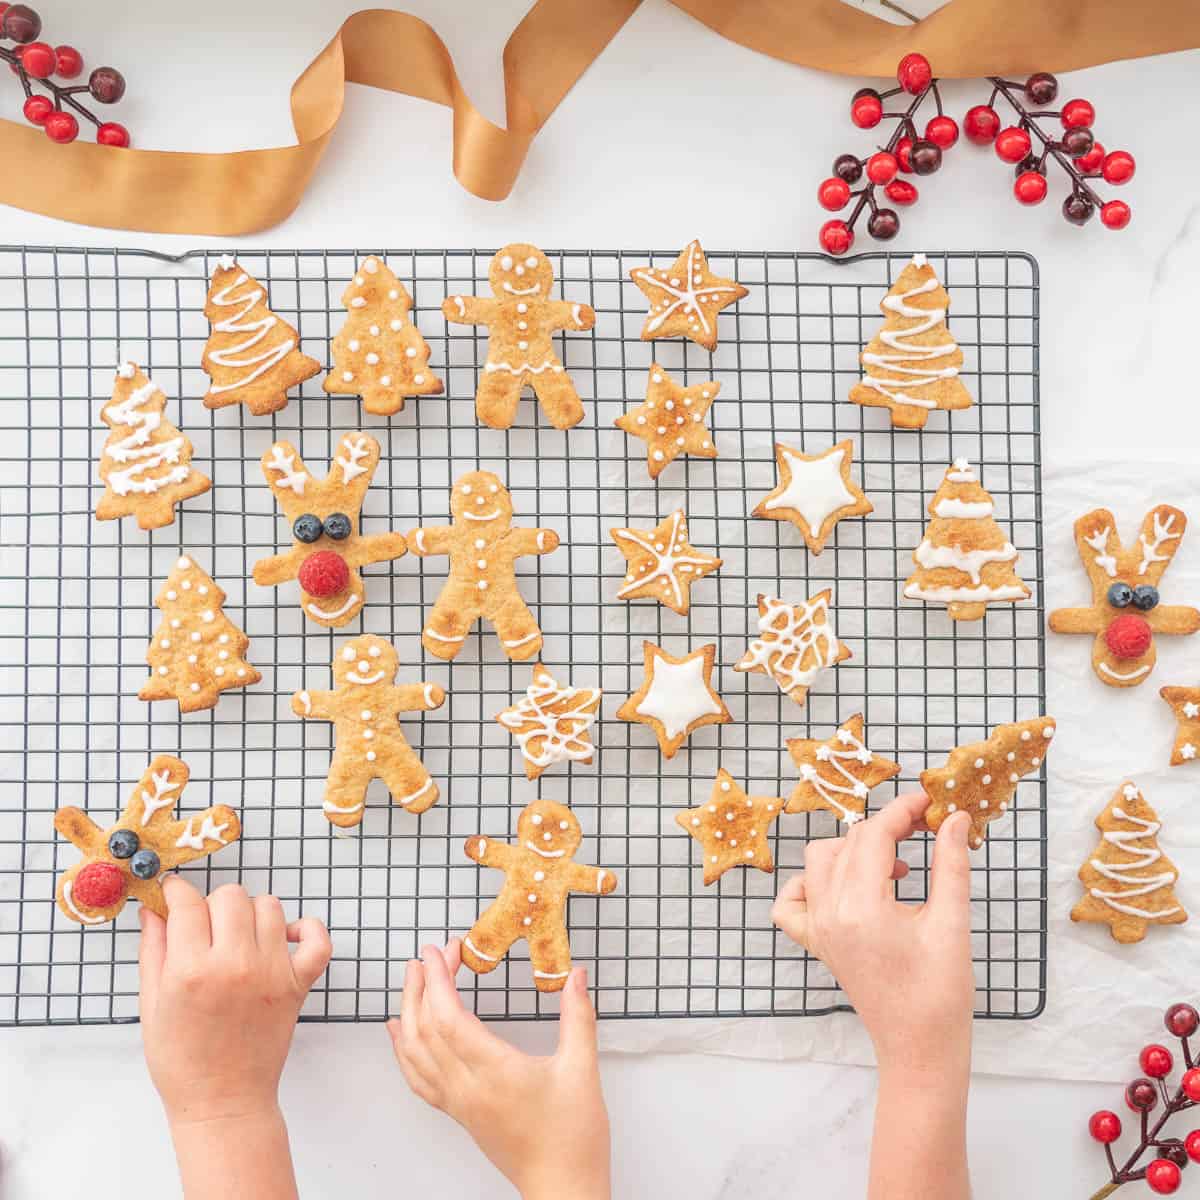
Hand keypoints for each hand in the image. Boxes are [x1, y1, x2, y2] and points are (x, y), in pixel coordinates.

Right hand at [139, 876, 331, 1125]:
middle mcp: (235, 964)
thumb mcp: (152, 1005)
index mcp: (191, 971)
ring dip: (252, 914)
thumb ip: (153, 950)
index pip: (188, 902)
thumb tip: (154, 908)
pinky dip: (306, 930)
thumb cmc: (182, 1060)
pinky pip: (317, 937)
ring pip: (269, 906)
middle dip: (213, 904)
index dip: (176, 892)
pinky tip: (285, 940)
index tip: (174, 895)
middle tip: (205, 928)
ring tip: (238, 938)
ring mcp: (272, 972)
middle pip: (231, 895)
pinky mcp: (299, 983)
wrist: (223, 1100)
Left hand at [388, 942, 610, 1199]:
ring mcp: (459, 1103)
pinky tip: (400, 1032)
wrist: (562, 1188)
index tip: (439, 951)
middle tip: (430, 955)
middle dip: (422, 986)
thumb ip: (577, 1017)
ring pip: (415, 1053)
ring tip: (413, 980)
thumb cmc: (572, 1137)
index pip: (449, 1018)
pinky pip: (418, 1078)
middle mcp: (468, 1089)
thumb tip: (575, 976)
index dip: (439, 980)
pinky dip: (403, 1050)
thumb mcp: (582, 1070)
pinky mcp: (459, 1113)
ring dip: (409, 1011)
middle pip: (426, 1030)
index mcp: (495, 1073)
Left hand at [772, 792, 973, 1074]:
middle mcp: (829, 914)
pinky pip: (792, 903)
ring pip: (818, 862)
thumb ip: (951, 864)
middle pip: (847, 843)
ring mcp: (817, 929)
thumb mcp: (952, 923)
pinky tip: (845, 888)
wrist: (920, 1049)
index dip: (902, 812)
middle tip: (923, 833)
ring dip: (853, 851)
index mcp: (862, 908)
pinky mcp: (816, 944)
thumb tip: (952, 818)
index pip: (874, 836)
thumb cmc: (941, 994)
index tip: (929, 803)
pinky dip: (810, 884)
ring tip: (895, 869)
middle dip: (885, 830)